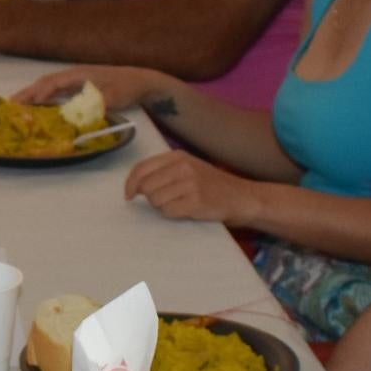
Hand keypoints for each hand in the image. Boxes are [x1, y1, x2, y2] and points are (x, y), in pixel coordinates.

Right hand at [18, 65, 170, 112]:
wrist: (141, 81)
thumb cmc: (127, 86)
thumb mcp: (115, 96)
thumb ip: (97, 104)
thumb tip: (80, 114)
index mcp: (79, 73)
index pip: (53, 82)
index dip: (38, 92)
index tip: (25, 103)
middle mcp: (74, 75)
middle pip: (45, 82)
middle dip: (28, 93)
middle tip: (9, 105)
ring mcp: (76, 81)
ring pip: (49, 87)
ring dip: (33, 95)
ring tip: (16, 107)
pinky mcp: (79, 87)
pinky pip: (56, 92)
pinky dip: (44, 98)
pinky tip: (37, 108)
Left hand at [123, 150, 254, 226]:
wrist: (241, 196)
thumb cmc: (210, 184)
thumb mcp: (187, 168)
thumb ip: (162, 171)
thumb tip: (134, 185)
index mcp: (177, 156)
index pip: (142, 168)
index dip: (131, 183)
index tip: (128, 195)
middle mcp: (183, 166)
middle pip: (146, 186)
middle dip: (150, 197)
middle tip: (167, 199)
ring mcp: (190, 183)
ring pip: (155, 200)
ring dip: (163, 206)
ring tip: (180, 203)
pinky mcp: (195, 201)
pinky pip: (168, 211)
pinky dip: (173, 214)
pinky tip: (186, 210)